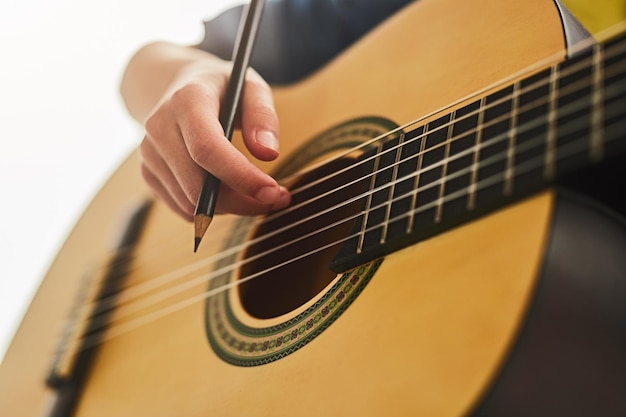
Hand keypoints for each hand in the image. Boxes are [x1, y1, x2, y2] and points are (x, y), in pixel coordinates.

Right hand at [130, 48, 290, 220]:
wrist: (177, 85)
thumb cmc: (222, 88)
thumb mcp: (250, 87)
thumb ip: (263, 115)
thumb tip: (269, 153)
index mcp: (185, 100)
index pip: (207, 148)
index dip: (241, 176)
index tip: (272, 191)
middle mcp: (159, 127)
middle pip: (198, 185)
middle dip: (242, 200)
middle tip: (277, 198)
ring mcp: (149, 153)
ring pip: (190, 202)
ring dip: (231, 207)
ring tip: (257, 194)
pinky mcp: (148, 173)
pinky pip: (182, 207)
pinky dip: (212, 209)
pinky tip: (231, 192)